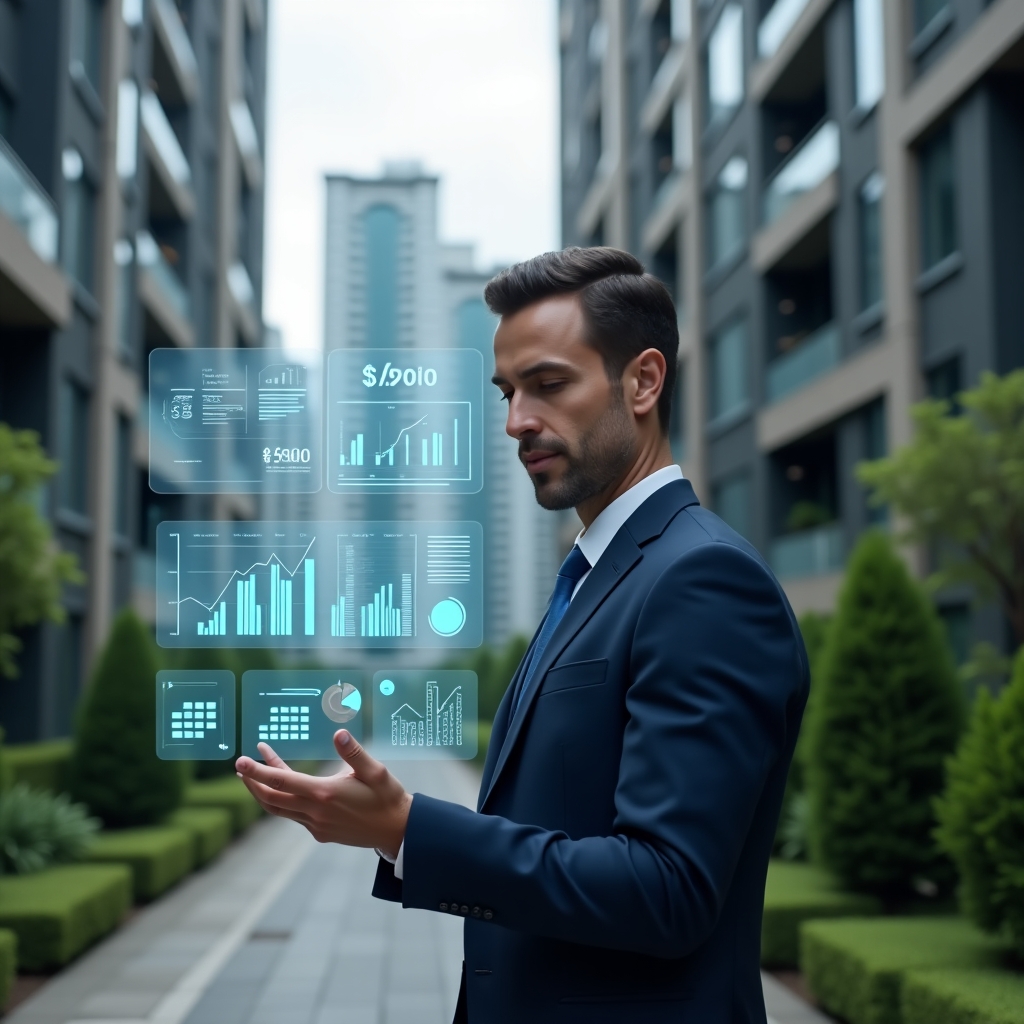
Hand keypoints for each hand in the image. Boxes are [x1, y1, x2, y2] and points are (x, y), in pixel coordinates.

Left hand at [235, 730, 411, 857]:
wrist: (396, 831)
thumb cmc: (387, 797)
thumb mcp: (376, 771)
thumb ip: (354, 752)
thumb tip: (338, 733)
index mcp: (324, 793)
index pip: (281, 780)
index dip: (258, 770)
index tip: (240, 760)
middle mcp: (315, 812)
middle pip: (271, 798)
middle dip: (252, 782)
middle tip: (240, 765)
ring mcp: (316, 825)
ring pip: (279, 809)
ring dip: (264, 792)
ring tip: (253, 777)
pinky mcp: (321, 832)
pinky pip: (293, 816)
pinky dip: (282, 801)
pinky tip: (287, 791)